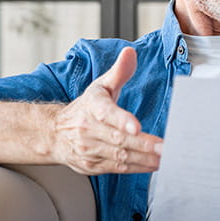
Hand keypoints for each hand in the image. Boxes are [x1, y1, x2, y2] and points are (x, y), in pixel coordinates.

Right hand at [51, 47, 162, 174]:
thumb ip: (119, 72)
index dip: (122, 120)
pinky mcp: (92, 165)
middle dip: (143, 144)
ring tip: (164, 157)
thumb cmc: (85, 108)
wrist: (55, 133)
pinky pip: (117, 168)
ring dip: (143, 158)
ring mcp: (89, 149)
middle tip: (165, 147)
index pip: (106, 113)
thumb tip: (131, 52)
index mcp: (92, 106)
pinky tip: (153, 165)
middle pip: (118, 138)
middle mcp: (88, 129)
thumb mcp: (100, 86)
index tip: (136, 126)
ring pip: (119, 155)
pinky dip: (136, 168)